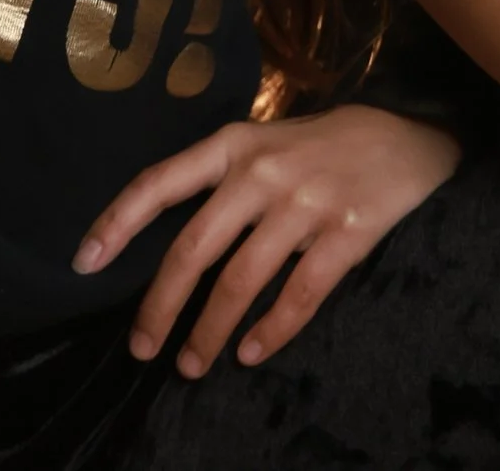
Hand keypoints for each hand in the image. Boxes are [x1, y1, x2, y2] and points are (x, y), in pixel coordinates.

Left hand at [74, 103, 458, 375]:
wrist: (416, 135)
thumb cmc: (331, 143)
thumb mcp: (272, 141)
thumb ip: (227, 179)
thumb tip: (171, 244)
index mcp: (239, 144)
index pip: (162, 181)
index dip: (118, 221)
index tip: (83, 264)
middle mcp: (266, 171)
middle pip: (193, 248)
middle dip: (160, 307)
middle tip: (143, 348)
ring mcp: (308, 202)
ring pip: (240, 282)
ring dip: (208, 332)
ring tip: (193, 365)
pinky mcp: (348, 233)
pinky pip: (298, 296)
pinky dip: (270, 332)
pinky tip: (253, 353)